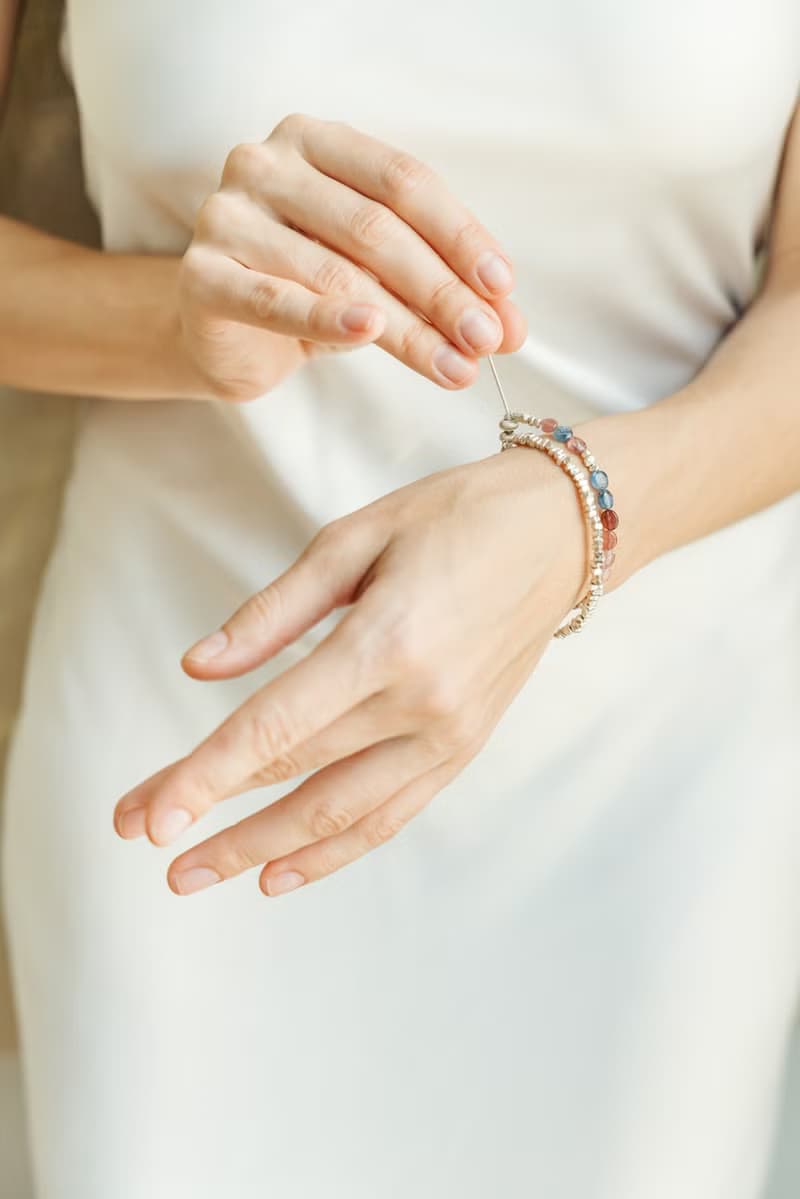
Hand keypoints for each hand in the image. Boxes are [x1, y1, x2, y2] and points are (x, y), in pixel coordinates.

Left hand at [114, 446, 586, 895]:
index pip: (275, 727)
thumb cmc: (458, 516)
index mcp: (386, 640)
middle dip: (211, 810)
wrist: (564, 533)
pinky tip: (280, 872)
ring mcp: (449, 734)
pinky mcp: (465, 747)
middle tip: (142, 835)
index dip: (203, 777)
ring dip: (261, 849)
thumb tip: (199, 667)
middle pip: (295, 773)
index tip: (147, 818)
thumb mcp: (357, 537)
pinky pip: (391, 816)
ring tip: (196, 872)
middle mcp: (421, 702)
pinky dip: (333, 852)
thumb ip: (274, 610)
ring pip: (339, 814)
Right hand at [177, 112, 526, 400]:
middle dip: (442, 290)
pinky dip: (325, 319)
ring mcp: (228, 216)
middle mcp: (267, 164)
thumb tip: (510, 326)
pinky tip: (369, 332)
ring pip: (336, 272)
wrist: (221, 331)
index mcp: (318, 142)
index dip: (460, 235)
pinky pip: (274, 300)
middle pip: (375, 227)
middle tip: (486, 338)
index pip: (404, 181)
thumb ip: (441, 287)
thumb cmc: (306, 289)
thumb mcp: (380, 276)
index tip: (502, 287)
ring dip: (406, 327)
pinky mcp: (201, 275)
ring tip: (454, 365)